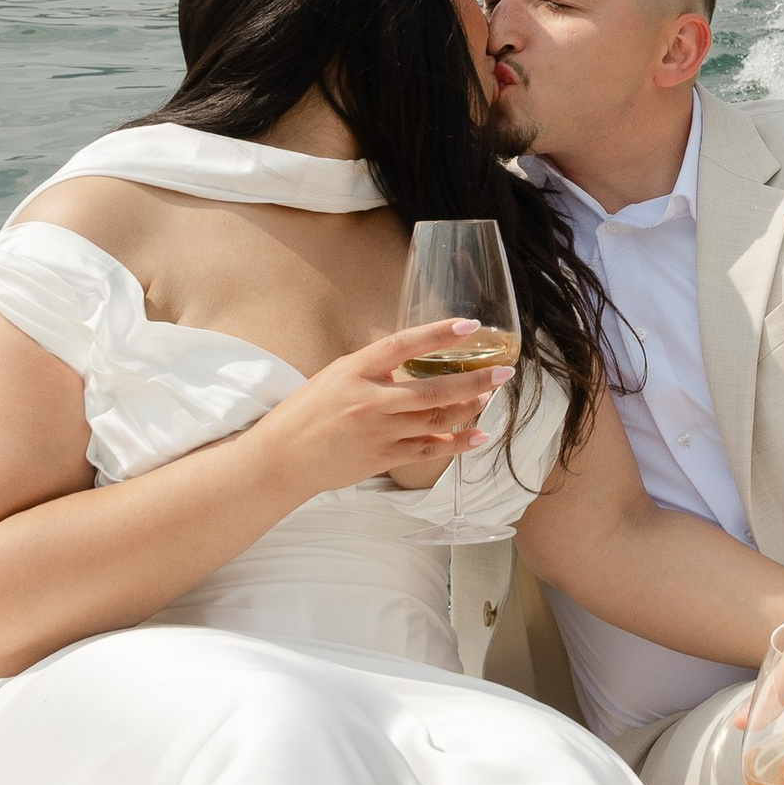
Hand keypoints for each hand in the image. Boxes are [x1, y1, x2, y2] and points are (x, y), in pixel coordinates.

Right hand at [255, 321, 511, 499]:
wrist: (280, 459)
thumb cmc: (306, 412)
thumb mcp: (336, 376)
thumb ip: (374, 368)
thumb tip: (412, 359)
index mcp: (355, 370)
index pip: (403, 345)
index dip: (439, 334)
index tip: (470, 325)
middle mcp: (369, 400)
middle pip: (433, 391)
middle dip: (474, 380)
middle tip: (503, 371)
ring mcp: (377, 432)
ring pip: (436, 420)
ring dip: (469, 408)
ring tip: (490, 396)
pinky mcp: (381, 458)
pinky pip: (429, 450)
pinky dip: (458, 444)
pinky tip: (480, 436)